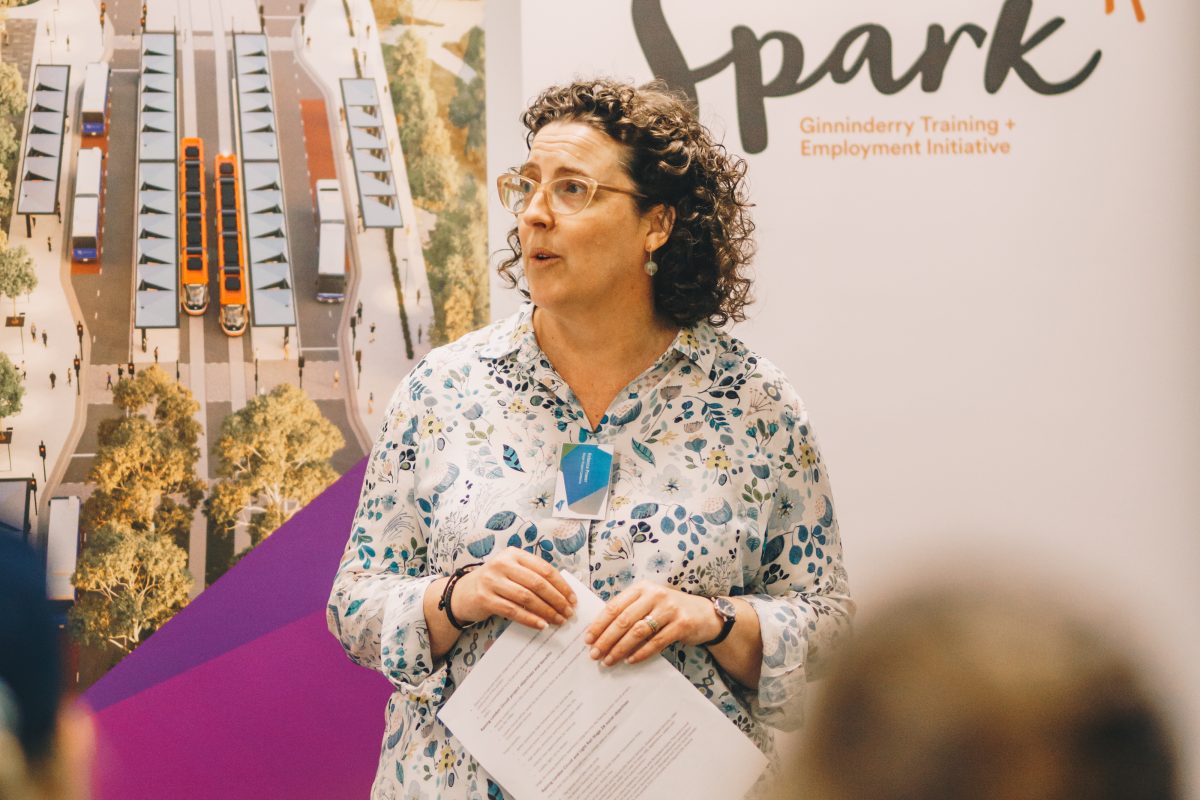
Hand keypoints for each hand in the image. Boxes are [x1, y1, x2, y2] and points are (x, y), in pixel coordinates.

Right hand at [452, 547, 576, 629]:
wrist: (464, 592)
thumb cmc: (496, 581)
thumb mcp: (513, 570)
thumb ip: (533, 575)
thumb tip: (564, 593)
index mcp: (514, 554)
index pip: (544, 569)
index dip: (561, 585)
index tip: (572, 599)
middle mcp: (502, 564)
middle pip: (537, 583)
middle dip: (557, 600)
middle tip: (568, 613)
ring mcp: (492, 581)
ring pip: (526, 598)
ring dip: (546, 611)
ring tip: (558, 620)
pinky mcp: (485, 599)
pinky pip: (513, 611)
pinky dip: (530, 619)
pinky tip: (542, 625)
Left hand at [584, 581, 721, 665]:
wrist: (704, 614)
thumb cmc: (669, 610)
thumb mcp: (649, 603)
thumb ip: (629, 611)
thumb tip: (600, 633)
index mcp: (642, 588)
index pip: (614, 606)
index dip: (599, 624)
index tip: (588, 639)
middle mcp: (655, 595)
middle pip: (624, 620)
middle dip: (606, 639)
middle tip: (594, 654)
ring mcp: (670, 609)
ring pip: (638, 631)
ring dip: (620, 648)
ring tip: (609, 660)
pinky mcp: (682, 624)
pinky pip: (656, 642)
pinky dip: (641, 653)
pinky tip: (630, 660)